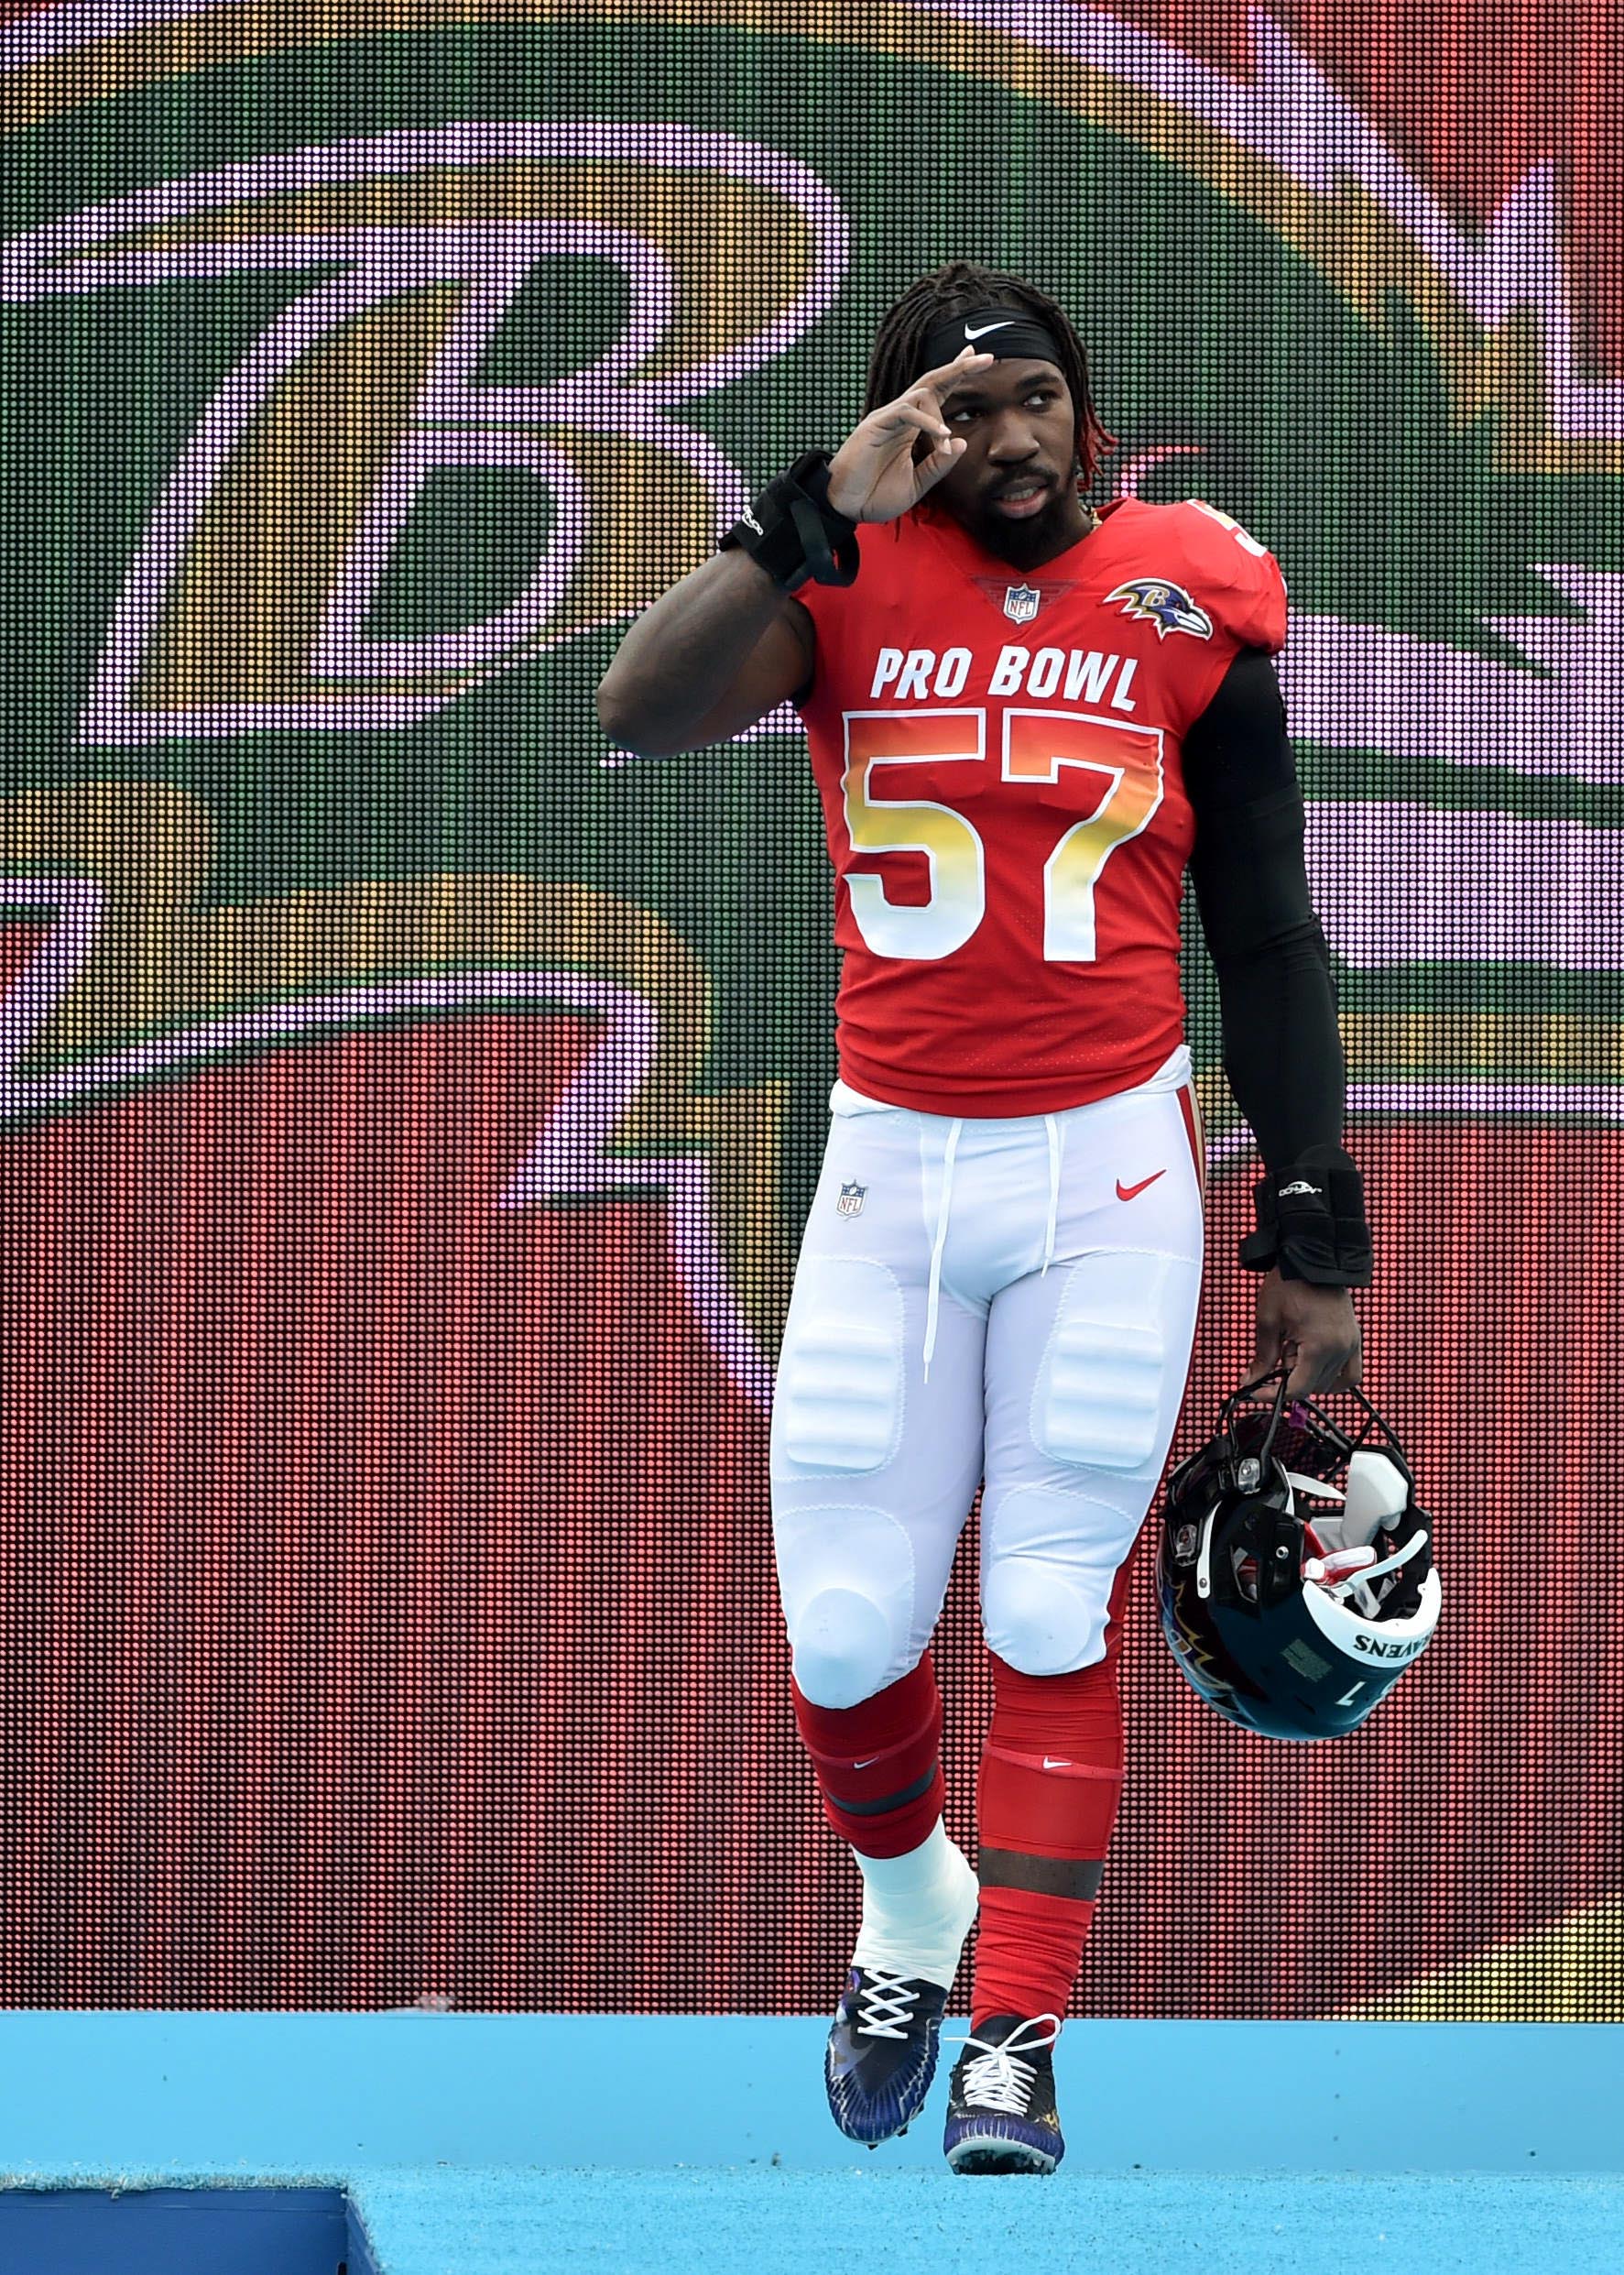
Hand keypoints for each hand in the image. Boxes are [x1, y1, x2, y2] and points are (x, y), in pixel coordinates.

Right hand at [825, 348, 993, 522]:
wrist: (845, 507)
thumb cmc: (876, 495)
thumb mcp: (917, 484)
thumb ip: (938, 466)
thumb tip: (960, 443)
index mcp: (911, 427)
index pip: (937, 393)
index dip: (956, 374)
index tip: (976, 357)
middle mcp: (900, 416)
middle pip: (932, 381)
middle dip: (958, 368)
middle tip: (985, 357)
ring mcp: (887, 418)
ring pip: (921, 393)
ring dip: (940, 415)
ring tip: (945, 440)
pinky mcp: (876, 425)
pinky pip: (906, 411)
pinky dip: (927, 421)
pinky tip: (940, 437)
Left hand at [1249, 1269, 1361, 1397]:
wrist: (1312, 1258)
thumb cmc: (1290, 1283)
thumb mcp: (1268, 1321)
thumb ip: (1262, 1356)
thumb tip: (1251, 1379)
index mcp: (1320, 1346)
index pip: (1299, 1388)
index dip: (1274, 1394)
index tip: (1257, 1391)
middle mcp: (1341, 1348)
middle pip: (1314, 1387)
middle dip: (1290, 1380)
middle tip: (1275, 1357)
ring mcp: (1351, 1344)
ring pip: (1332, 1382)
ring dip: (1309, 1377)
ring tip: (1294, 1351)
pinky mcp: (1354, 1338)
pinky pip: (1351, 1372)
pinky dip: (1333, 1377)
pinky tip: (1314, 1364)